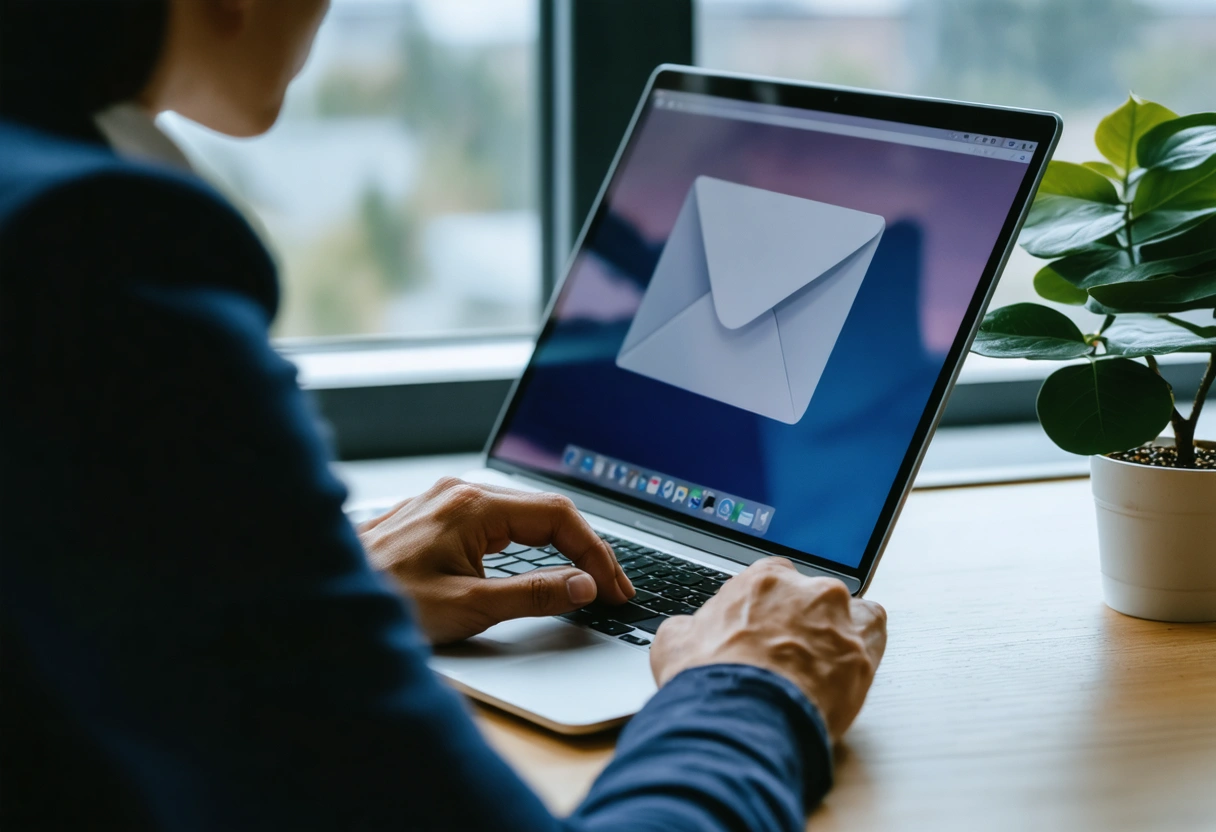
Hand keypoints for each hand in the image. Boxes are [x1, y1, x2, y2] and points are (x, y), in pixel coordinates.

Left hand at [358, 478, 632, 644]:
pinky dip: (527, 546)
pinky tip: (538, 566)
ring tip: (584, 580)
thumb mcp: (467, 606)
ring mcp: (445, 504)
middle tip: (610, 589)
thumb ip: (532, 595)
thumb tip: (583, 585)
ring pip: (521, 517)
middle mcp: (461, 495)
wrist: (318, 602)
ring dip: (557, 547)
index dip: (595, 553)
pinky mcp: (434, 520)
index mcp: (474, 506)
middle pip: (544, 513)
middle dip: (584, 550)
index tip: (613, 587)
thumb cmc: (382, 602)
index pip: (559, 517)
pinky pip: (497, 524)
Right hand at [649, 558, 885, 742]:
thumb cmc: (708, 681)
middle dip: (801, 619)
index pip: (775, 576)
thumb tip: (685, 633)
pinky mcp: (861, 654)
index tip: (765, 623)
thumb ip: (689, 628)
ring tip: (820, 661)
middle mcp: (804, 591)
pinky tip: (849, 662)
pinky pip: (875, 634)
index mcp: (761, 580)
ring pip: (849, 609)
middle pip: (811, 594)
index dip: (769, 604)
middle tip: (786, 652)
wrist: (738, 719)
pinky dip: (864, 644)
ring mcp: (837, 619)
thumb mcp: (674, 644)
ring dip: (836, 628)